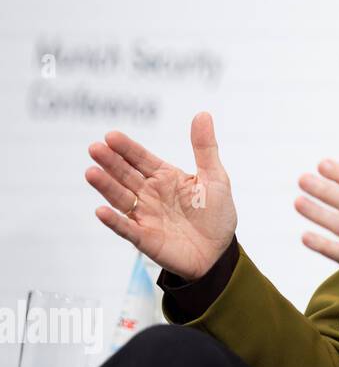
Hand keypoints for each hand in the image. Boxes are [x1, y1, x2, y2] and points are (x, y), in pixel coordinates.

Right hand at [85, 112, 237, 280]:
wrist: (219, 252)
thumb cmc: (216, 214)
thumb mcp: (215, 177)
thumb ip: (205, 148)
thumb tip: (203, 114)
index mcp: (165, 177)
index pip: (141, 159)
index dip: (127, 148)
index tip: (111, 135)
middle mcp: (150, 194)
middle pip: (126, 175)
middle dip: (111, 162)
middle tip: (95, 148)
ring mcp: (145, 216)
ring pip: (121, 198)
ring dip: (106, 186)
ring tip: (91, 172)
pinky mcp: (145, 239)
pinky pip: (126, 229)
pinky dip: (114, 221)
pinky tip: (101, 210)